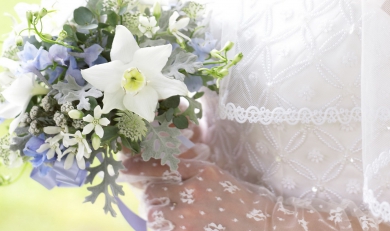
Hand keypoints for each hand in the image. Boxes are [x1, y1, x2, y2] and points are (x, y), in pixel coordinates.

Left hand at [121, 144, 273, 230]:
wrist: (264, 222)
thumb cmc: (241, 198)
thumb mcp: (217, 175)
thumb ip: (193, 171)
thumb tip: (167, 172)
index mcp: (203, 169)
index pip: (163, 165)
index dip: (140, 167)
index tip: (125, 167)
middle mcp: (195, 188)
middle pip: (153, 191)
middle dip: (150, 197)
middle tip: (155, 201)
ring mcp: (192, 212)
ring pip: (153, 213)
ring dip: (154, 214)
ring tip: (164, 216)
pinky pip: (164, 229)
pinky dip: (163, 227)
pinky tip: (172, 225)